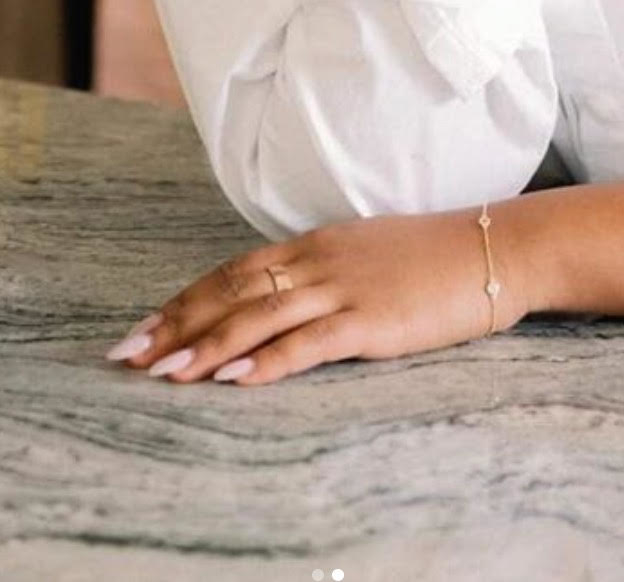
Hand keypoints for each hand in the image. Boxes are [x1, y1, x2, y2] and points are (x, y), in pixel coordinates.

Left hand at [103, 204, 525, 386]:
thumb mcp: (365, 251)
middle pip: (231, 293)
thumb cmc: (433, 256)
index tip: (143, 329)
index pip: (231, 272)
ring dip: (205, 347)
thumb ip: (321, 269)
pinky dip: (266, 362)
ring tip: (163, 375)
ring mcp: (343, 288)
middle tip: (127, 356)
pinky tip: (233, 381)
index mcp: (313, 243)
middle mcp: (318, 260)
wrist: (495, 248)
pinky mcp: (372, 321)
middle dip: (176, 326)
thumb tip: (279, 296)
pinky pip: (308, 342)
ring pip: (258, 318)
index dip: (184, 301)